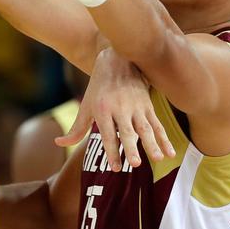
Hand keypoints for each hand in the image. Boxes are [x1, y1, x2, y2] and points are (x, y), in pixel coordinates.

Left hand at [56, 49, 175, 170]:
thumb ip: (76, 128)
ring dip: (153, 144)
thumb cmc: (99, 88)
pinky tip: (171, 153)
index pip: (108, 134)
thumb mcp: (86, 106)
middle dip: (132, 148)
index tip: (116, 168)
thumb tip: (58, 143)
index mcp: (103, 110)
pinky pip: (158, 124)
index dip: (111, 152)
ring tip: (159, 159)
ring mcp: (136, 107)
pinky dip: (165, 139)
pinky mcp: (148, 105)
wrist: (118, 60)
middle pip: (127, 131)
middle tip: (136, 164)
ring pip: (146, 128)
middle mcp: (120, 108)